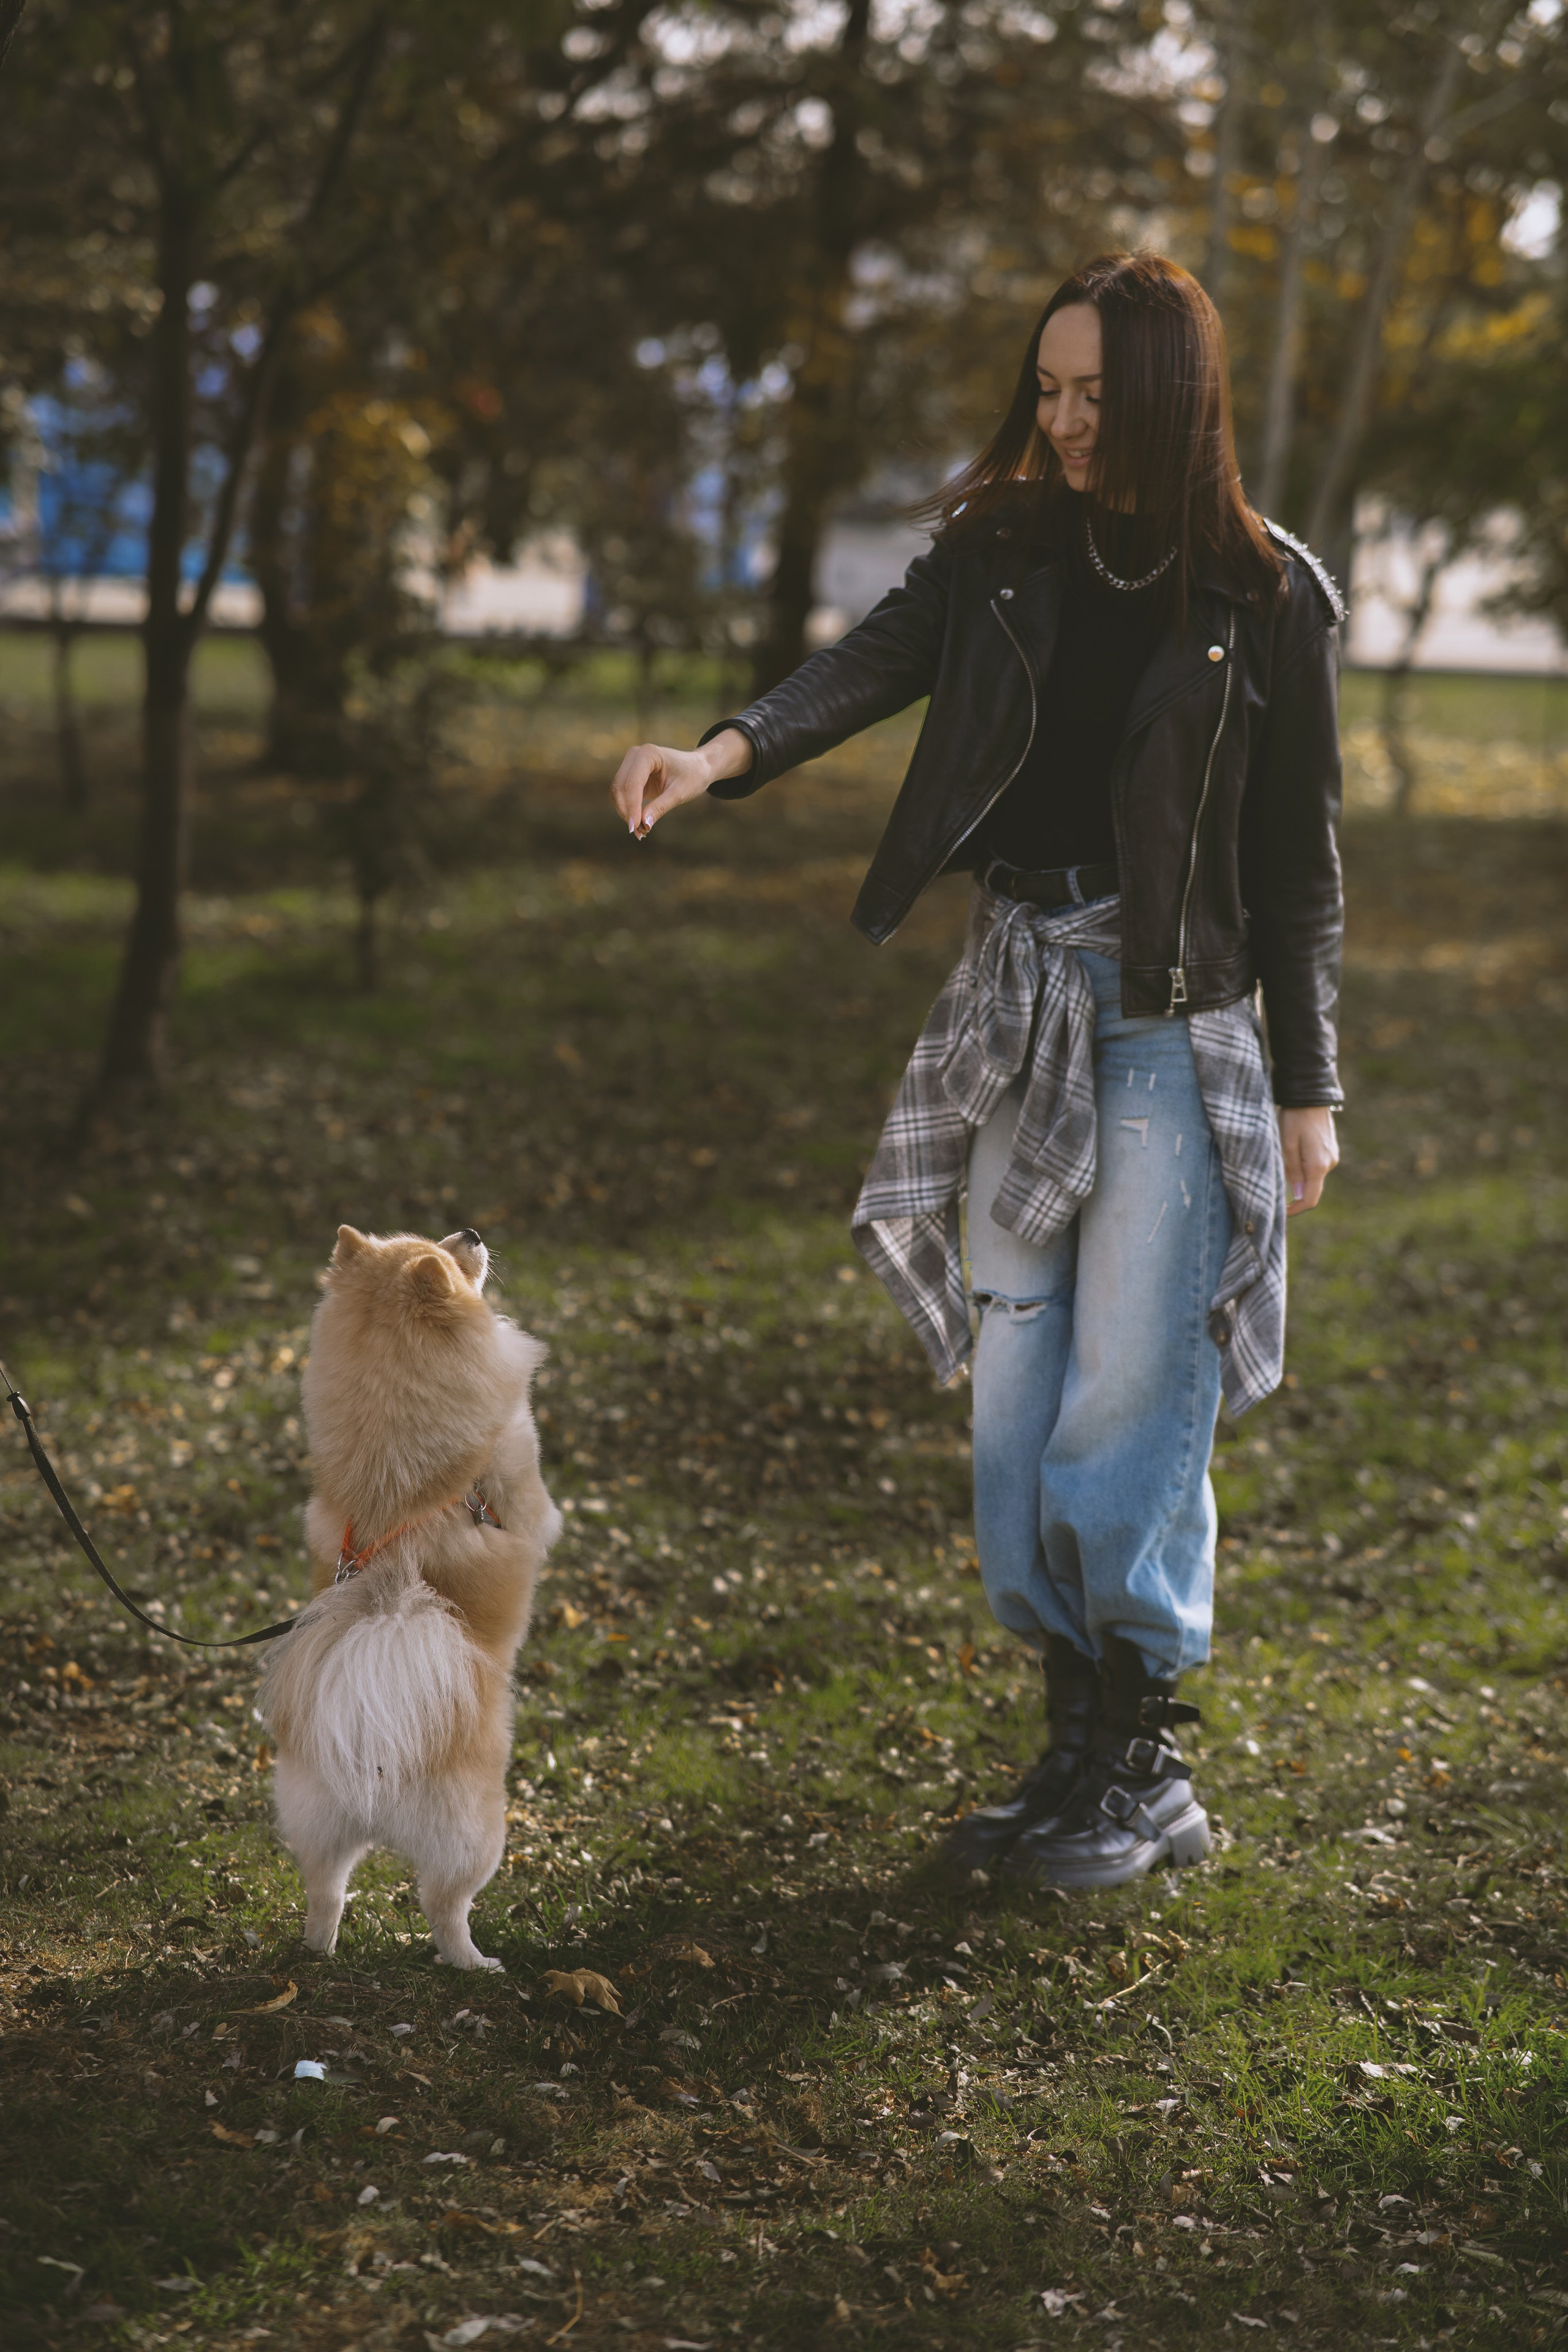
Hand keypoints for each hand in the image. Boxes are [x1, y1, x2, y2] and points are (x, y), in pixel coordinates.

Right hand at [610, 726, 752, 838]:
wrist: (697, 768)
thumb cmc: (692, 776)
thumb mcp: (679, 793)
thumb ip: (660, 807)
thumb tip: (643, 825)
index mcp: (648, 753)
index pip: (632, 783)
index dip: (631, 806)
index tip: (634, 828)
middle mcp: (635, 755)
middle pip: (620, 787)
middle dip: (627, 812)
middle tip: (640, 834)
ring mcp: (631, 764)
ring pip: (617, 792)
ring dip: (625, 813)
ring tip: (642, 831)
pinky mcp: (631, 775)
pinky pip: (623, 795)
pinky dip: (628, 810)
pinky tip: (639, 824)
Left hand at [1279, 1105, 1337, 1215]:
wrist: (1311, 1095)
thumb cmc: (1294, 1118)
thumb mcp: (1286, 1145)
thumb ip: (1292, 1171)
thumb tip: (1297, 1195)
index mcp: (1318, 1165)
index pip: (1310, 1199)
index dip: (1296, 1209)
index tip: (1281, 1212)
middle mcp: (1329, 1163)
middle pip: (1311, 1188)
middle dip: (1293, 1190)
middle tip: (1275, 1177)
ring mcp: (1332, 1156)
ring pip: (1312, 1177)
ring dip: (1297, 1175)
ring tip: (1282, 1156)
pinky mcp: (1330, 1150)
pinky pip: (1315, 1166)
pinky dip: (1303, 1166)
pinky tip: (1293, 1150)